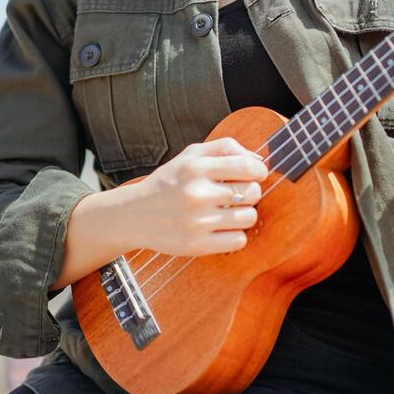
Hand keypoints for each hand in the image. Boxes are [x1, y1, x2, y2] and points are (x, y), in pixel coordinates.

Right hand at [119, 136, 268, 256]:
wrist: (134, 215)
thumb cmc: (169, 182)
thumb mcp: (191, 155)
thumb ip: (224, 148)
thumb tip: (258, 159)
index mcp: (196, 168)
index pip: (247, 167)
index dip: (259, 171)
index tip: (257, 174)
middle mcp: (196, 194)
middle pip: (252, 193)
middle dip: (251, 192)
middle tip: (238, 194)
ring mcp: (197, 222)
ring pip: (249, 218)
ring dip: (244, 214)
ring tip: (230, 211)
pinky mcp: (196, 246)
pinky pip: (238, 241)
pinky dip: (236, 235)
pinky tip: (223, 228)